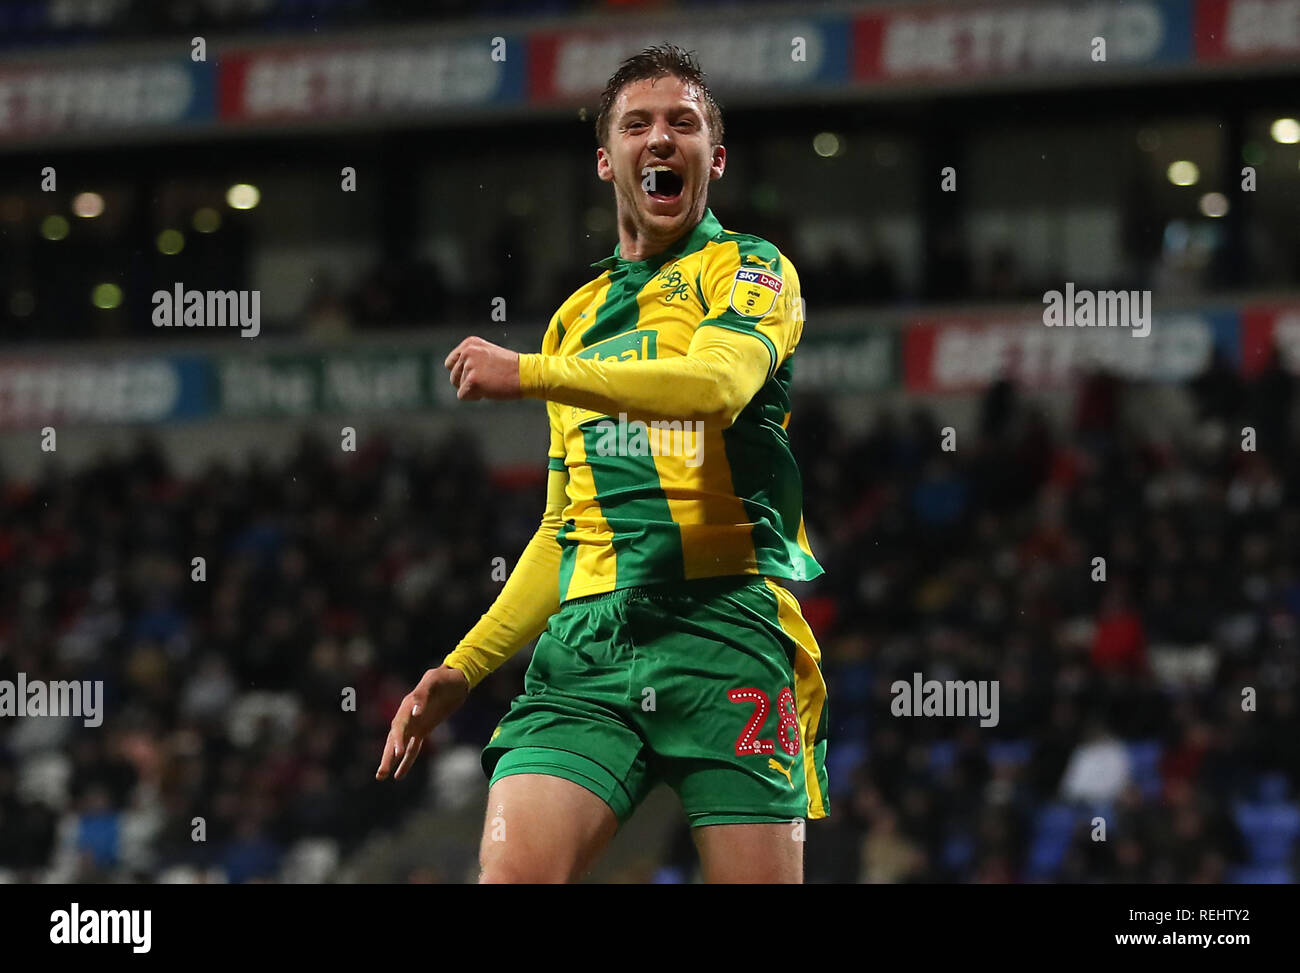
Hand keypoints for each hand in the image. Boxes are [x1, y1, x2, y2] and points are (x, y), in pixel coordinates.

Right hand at [375, 665, 470, 780]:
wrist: (456, 680)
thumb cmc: (444, 678)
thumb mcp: (434, 680)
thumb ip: (423, 694)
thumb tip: (415, 713)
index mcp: (407, 705)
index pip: (399, 725)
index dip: (397, 739)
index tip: (398, 753)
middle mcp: (407, 716)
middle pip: (394, 739)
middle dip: (387, 756)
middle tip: (381, 773)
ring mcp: (415, 724)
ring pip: (400, 746)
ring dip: (391, 761)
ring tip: (381, 776)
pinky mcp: (423, 730)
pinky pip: (413, 748)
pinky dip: (406, 761)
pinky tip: (399, 774)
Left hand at [445, 337, 520, 400]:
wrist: (526, 374)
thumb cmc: (510, 368)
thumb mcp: (488, 354)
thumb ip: (471, 360)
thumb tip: (455, 376)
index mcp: (470, 343)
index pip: (451, 363)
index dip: (462, 372)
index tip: (478, 373)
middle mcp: (467, 352)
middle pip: (454, 376)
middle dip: (467, 382)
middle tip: (488, 379)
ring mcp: (469, 366)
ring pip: (459, 387)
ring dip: (473, 389)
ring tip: (491, 382)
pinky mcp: (472, 381)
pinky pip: (462, 396)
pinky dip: (475, 397)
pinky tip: (489, 389)